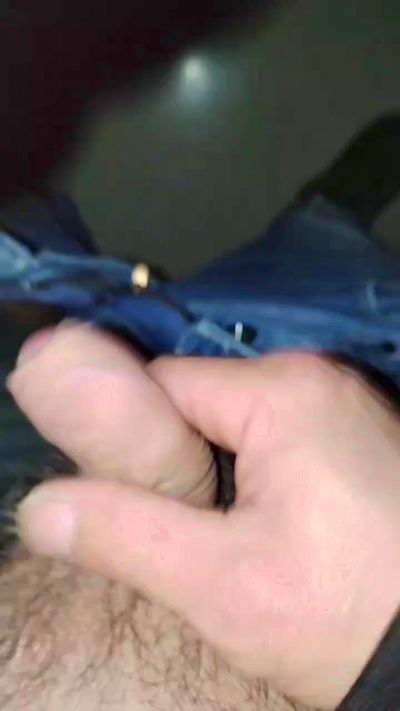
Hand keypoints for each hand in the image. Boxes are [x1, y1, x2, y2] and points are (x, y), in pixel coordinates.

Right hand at [10, 348, 399, 707]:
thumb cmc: (343, 613)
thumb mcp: (222, 582)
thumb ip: (125, 534)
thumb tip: (40, 508)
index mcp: (284, 391)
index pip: (164, 385)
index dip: (129, 440)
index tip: (127, 496)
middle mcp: (320, 379)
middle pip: (203, 402)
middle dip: (179, 462)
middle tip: (185, 531)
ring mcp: (347, 405)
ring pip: (240, 424)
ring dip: (221, 473)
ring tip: (232, 537)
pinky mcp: (363, 436)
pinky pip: (283, 439)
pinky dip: (261, 475)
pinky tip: (277, 527)